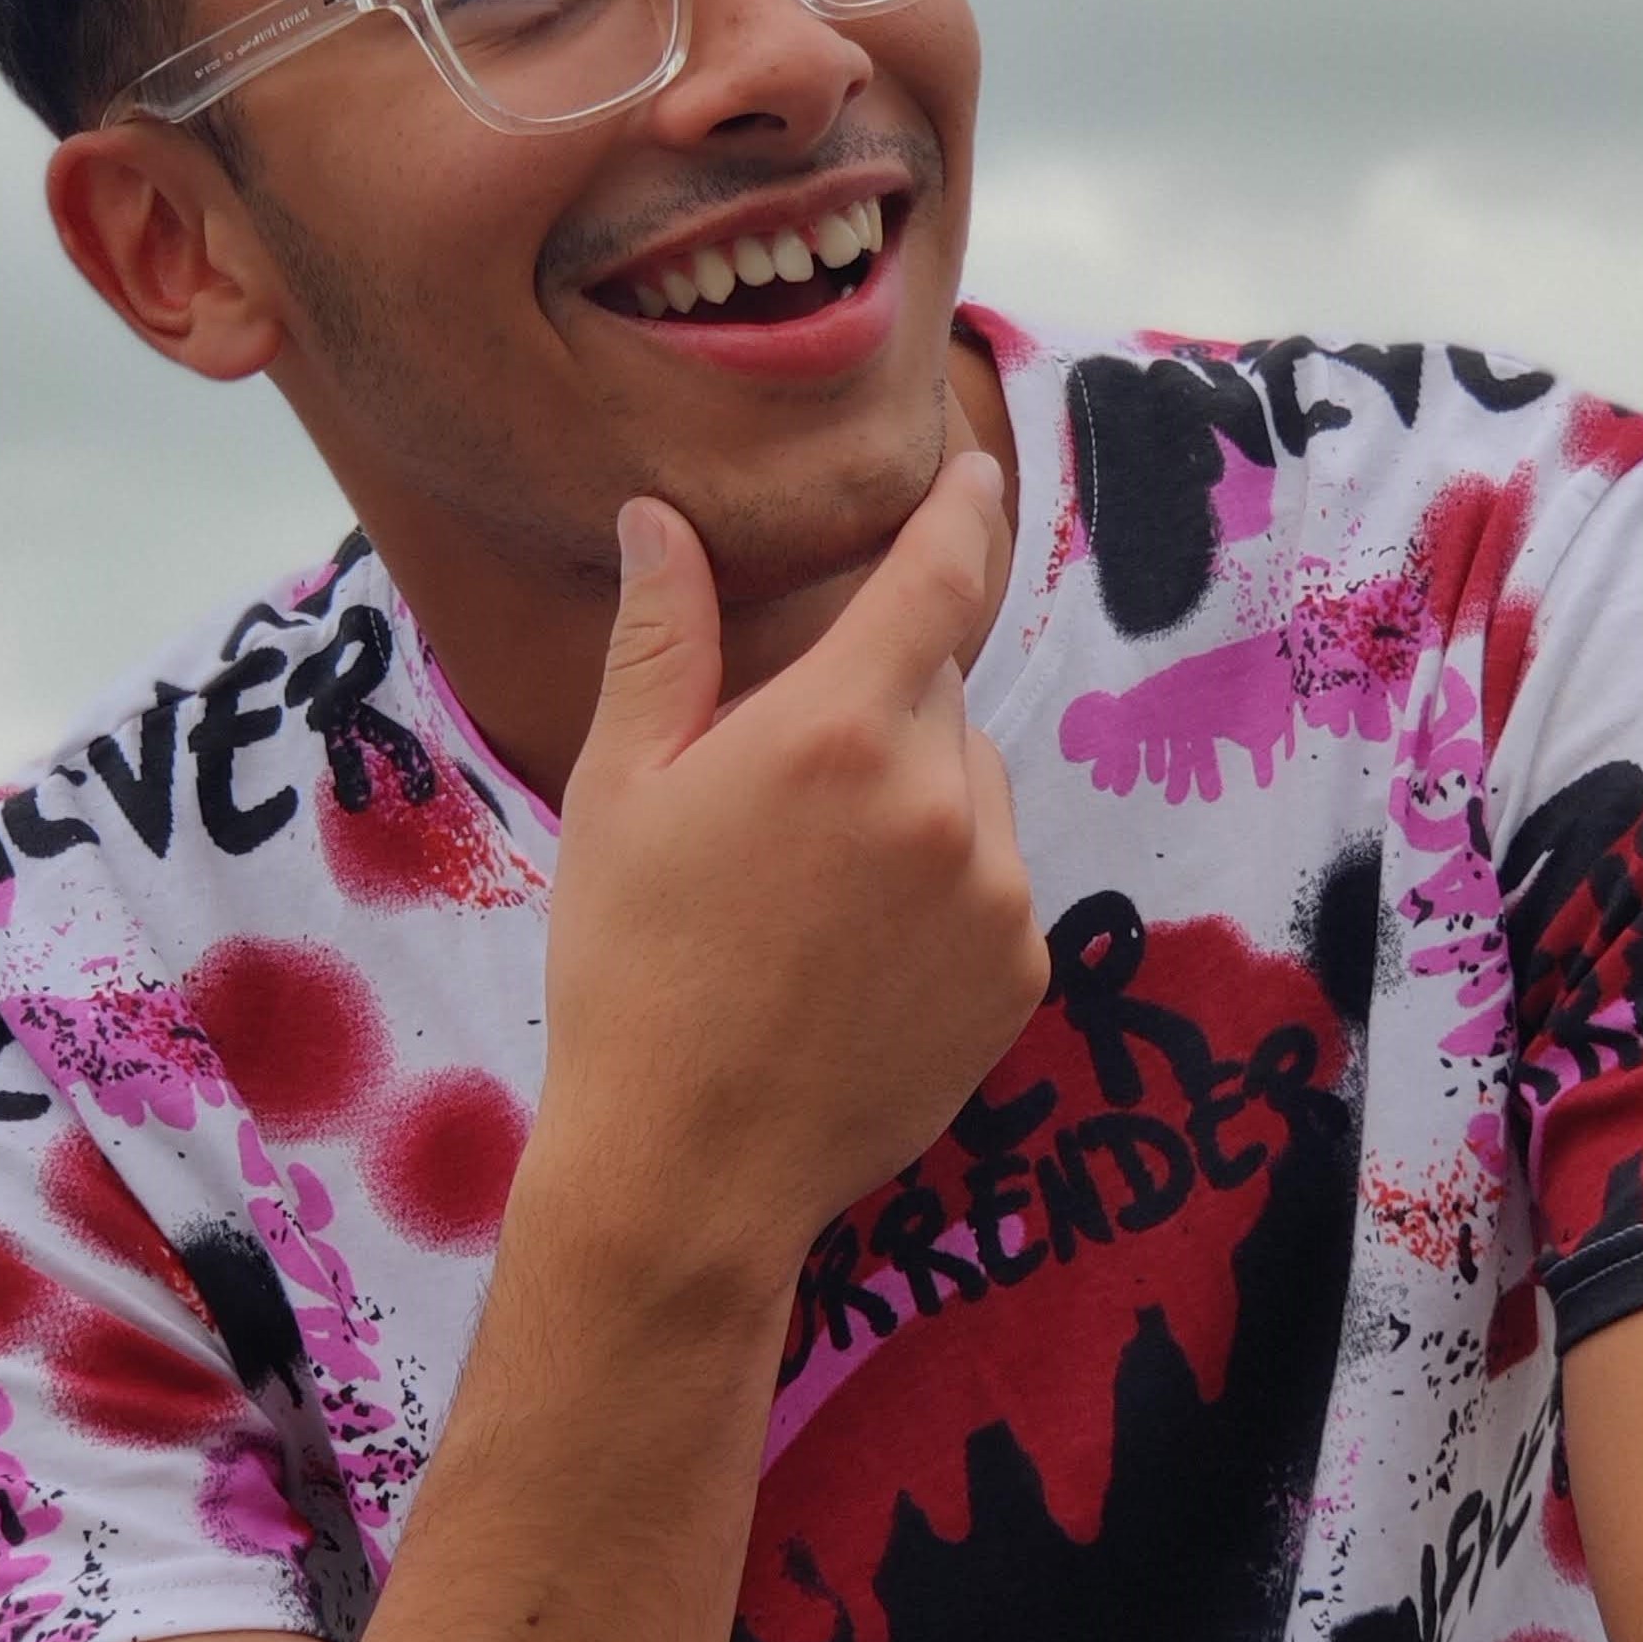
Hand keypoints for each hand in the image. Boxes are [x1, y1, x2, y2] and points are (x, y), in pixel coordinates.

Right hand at [539, 448, 1049, 1283]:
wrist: (691, 1166)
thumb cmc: (631, 966)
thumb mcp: (622, 790)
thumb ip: (665, 640)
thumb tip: (663, 517)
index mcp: (840, 730)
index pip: (936, 578)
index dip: (961, 513)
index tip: (979, 475)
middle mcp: (941, 797)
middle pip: (934, 696)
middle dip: (873, 712)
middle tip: (778, 801)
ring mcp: (995, 889)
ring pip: (968, 789)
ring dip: (914, 803)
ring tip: (810, 898)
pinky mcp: (1021, 969)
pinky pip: (992, 882)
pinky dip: (942, 892)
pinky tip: (854, 958)